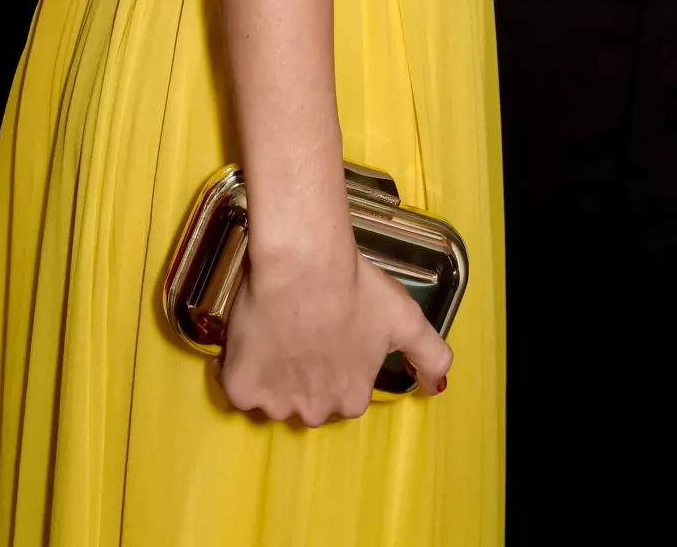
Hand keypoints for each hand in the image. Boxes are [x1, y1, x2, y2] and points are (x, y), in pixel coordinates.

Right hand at [222, 234, 451, 423]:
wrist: (304, 264)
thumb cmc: (355, 286)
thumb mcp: (406, 318)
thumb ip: (430, 354)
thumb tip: (436, 385)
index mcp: (351, 399)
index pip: (343, 391)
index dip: (337, 361)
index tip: (331, 333)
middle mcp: (314, 412)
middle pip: (307, 398)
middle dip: (306, 372)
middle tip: (306, 329)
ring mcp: (275, 403)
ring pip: (273, 395)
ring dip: (274, 372)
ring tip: (280, 329)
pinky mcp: (241, 388)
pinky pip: (241, 387)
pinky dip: (244, 368)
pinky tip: (256, 337)